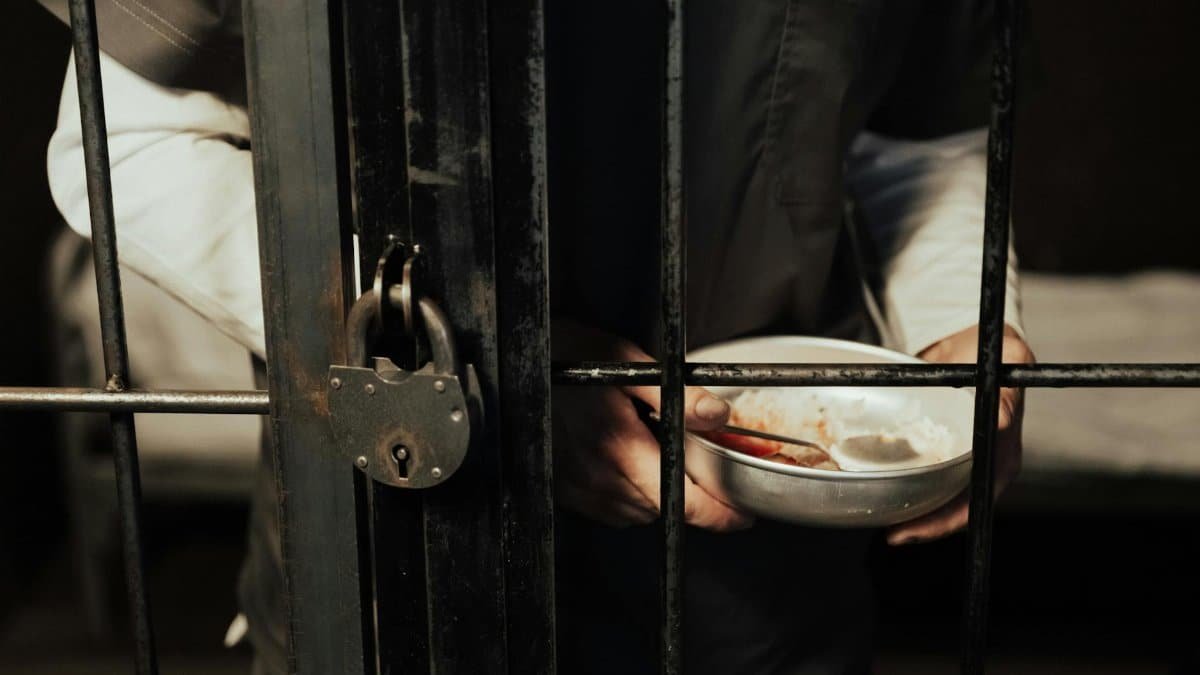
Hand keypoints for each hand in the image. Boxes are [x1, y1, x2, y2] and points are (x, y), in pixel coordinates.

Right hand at [552, 320, 752, 530]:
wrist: (514, 366)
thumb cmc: (565, 355)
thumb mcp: (625, 360)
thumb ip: (676, 393)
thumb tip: (717, 415)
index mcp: (620, 445)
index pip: (682, 501)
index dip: (719, 514)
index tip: (740, 514)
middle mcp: (599, 475)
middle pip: (664, 510)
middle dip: (690, 497)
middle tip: (703, 470)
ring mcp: (580, 487)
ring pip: (639, 514)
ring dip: (660, 497)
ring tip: (661, 461)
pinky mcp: (566, 491)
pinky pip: (611, 511)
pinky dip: (631, 498)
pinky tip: (630, 467)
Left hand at [887, 324, 1033, 544]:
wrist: (976, 341)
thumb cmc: (998, 350)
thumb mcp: (1009, 361)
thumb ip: (1004, 391)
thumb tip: (999, 419)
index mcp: (1003, 453)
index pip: (977, 501)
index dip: (947, 521)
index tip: (917, 528)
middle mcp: (984, 463)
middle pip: (955, 510)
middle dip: (925, 526)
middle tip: (894, 534)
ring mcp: (964, 460)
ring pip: (937, 498)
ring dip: (913, 512)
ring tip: (883, 522)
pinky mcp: (944, 450)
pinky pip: (926, 475)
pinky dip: (905, 485)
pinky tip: (882, 489)